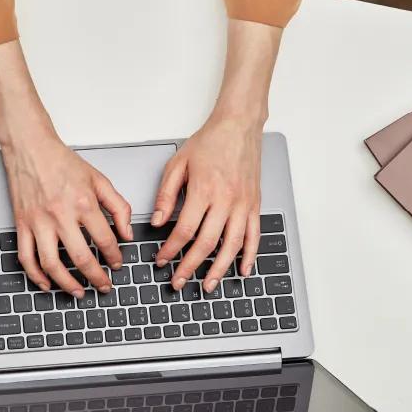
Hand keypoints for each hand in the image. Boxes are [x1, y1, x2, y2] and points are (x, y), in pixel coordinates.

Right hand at [0, 39, 130, 295]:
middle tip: (103, 286)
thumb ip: (118, 206)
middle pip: (81, 257)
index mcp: (83, 203)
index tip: (117, 265)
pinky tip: (46, 283)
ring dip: (66, 283)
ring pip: (52, 264)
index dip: (114, 257)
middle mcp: (60, 215)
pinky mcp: (22, 224)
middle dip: (96, 278)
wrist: (31, 148)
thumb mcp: (99, 179)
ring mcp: (38, 222)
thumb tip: (127, 233)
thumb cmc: (62, 162)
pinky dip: (36, 275)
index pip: (105, 240)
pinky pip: (26, 257)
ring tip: (78, 292)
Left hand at [152, 117, 263, 293]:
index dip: (170, 249)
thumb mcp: (177, 164)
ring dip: (219, 269)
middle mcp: (226, 200)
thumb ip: (166, 195)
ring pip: (232, 246)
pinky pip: (255, 236)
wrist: (239, 126)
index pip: (184, 230)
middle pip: (207, 243)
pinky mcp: (255, 205)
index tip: (161, 260)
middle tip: (178, 282)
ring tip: (207, 285)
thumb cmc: (209, 142)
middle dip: (190, 266)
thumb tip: (156, 221)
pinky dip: (250, 256)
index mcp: (204, 190)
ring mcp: (244, 205)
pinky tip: (242, 270)